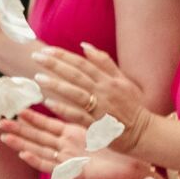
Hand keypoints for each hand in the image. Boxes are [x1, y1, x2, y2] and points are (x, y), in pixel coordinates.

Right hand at [0, 110, 154, 178]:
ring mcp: (69, 161)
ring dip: (21, 144)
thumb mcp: (105, 124)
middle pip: (37, 137)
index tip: (17, 109)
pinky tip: (25, 155)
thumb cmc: (123, 149)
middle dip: (18, 130)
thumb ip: (92, 110)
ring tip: (5, 138)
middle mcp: (67, 148)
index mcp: (73, 135)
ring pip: (40, 151)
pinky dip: (38, 161)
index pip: (47, 125)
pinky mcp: (74, 174)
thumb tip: (87, 90)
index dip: (32, 118)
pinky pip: (52, 167)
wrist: (137, 169)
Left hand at [34, 43, 151, 144]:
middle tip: (35, 57)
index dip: (64, 56)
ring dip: (57, 85)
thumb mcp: (123, 80)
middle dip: (56, 64)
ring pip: (76, 93)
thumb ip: (104, 63)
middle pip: (77, 75)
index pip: (83, 63)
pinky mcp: (97, 124)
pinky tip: (48, 103)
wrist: (143, 132)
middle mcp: (105, 91)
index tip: (46, 50)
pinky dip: (64, 109)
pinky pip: (78, 115)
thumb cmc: (131, 106)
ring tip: (38, 78)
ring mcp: (101, 108)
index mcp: (110, 80)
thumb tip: (84, 46)